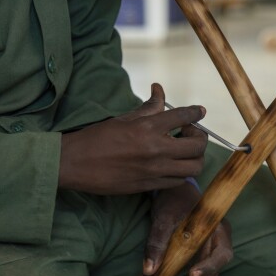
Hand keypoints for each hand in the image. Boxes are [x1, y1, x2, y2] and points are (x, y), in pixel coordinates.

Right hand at [58, 83, 207, 194]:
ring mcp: (154, 170)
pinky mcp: (149, 185)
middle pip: (197, 145)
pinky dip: (182, 172)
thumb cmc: (97, 137)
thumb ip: (148, 107)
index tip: (200, 111)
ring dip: (195, 157)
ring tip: (184, 152)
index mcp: (147, 127)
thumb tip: (159, 90)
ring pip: (193, 167)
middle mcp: (155, 149)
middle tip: (189, 134)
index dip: (196, 112)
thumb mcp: (124, 119)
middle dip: (199, 138)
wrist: (75, 164)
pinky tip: (173, 165)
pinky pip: (178, 180)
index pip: (184, 116)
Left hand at [144, 182, 232, 275]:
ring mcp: (207, 258)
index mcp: (218, 232)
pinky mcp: (196, 264)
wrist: (175, 196)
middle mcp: (217, 248)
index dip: (209, 267)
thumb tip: (149, 270)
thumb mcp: (164, 217)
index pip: (222, 255)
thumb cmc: (174, 202)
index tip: (191, 275)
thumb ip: (158, 241)